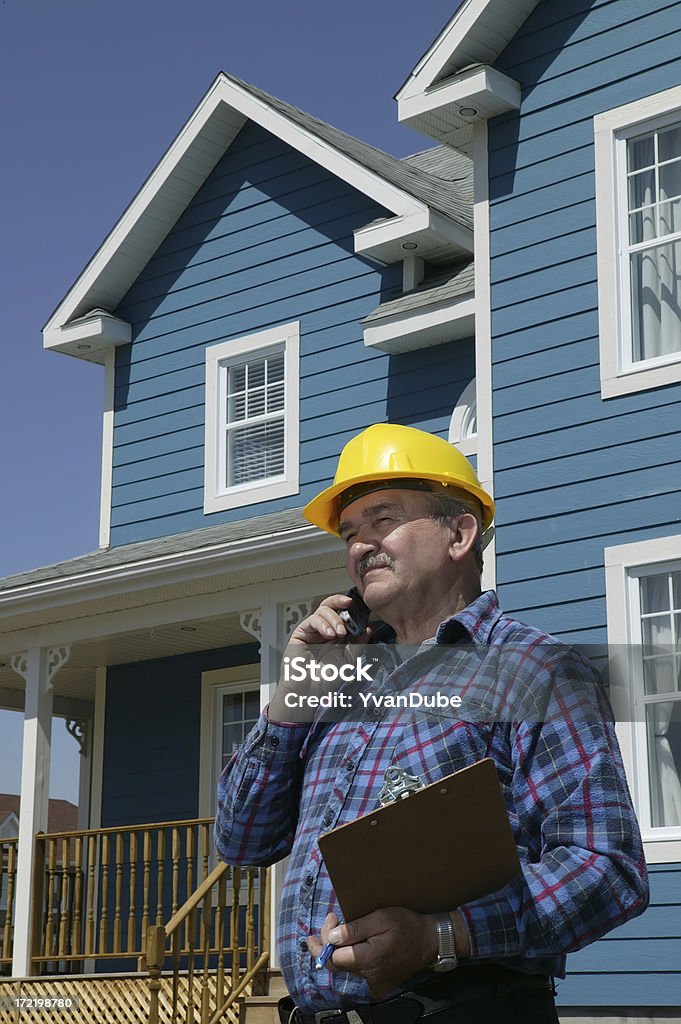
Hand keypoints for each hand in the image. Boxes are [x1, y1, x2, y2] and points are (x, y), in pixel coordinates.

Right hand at [268, 596, 372, 722]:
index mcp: (338, 634)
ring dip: (334, 618)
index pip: (345, 614)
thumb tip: (371, 627)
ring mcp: (313, 629)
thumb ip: (359, 643)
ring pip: (323, 609)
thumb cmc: (327, 678)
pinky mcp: (302, 632)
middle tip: (350, 605)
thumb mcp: (350, 660)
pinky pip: (313, 619)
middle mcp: (326, 628)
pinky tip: (329, 635)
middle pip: (332, 605)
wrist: (310, 690)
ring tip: (340, 633)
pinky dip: (323, 624)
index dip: (353, 609)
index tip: (364, 609)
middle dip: (341, 602)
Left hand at [306, 909, 437, 998]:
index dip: (326, 939)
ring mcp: (375, 983)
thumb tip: (332, 937)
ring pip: (347, 968)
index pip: (333, 957)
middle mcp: (370, 977)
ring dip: (340, 949)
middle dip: (327, 943)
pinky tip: (354, 944)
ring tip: (343, 928)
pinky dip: (352, 958)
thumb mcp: (381, 918)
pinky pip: (358, 972)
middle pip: (337, 964)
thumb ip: (355, 929)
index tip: (331, 919)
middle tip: (330, 922)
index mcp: (369, 960)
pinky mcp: (380, 984)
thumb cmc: (407, 925)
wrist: (430, 941)